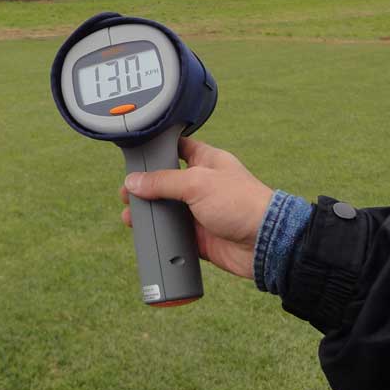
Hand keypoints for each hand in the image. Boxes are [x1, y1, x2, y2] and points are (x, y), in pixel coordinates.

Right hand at [121, 137, 273, 278]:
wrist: (264, 242)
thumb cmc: (241, 202)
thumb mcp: (197, 182)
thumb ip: (163, 181)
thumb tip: (133, 181)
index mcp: (206, 161)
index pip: (177, 147)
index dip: (158, 149)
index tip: (136, 153)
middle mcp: (202, 184)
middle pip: (166, 182)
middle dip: (145, 187)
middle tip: (126, 192)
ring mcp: (200, 211)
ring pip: (167, 210)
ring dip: (149, 213)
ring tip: (129, 216)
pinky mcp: (199, 235)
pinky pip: (174, 235)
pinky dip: (160, 236)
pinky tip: (145, 235)